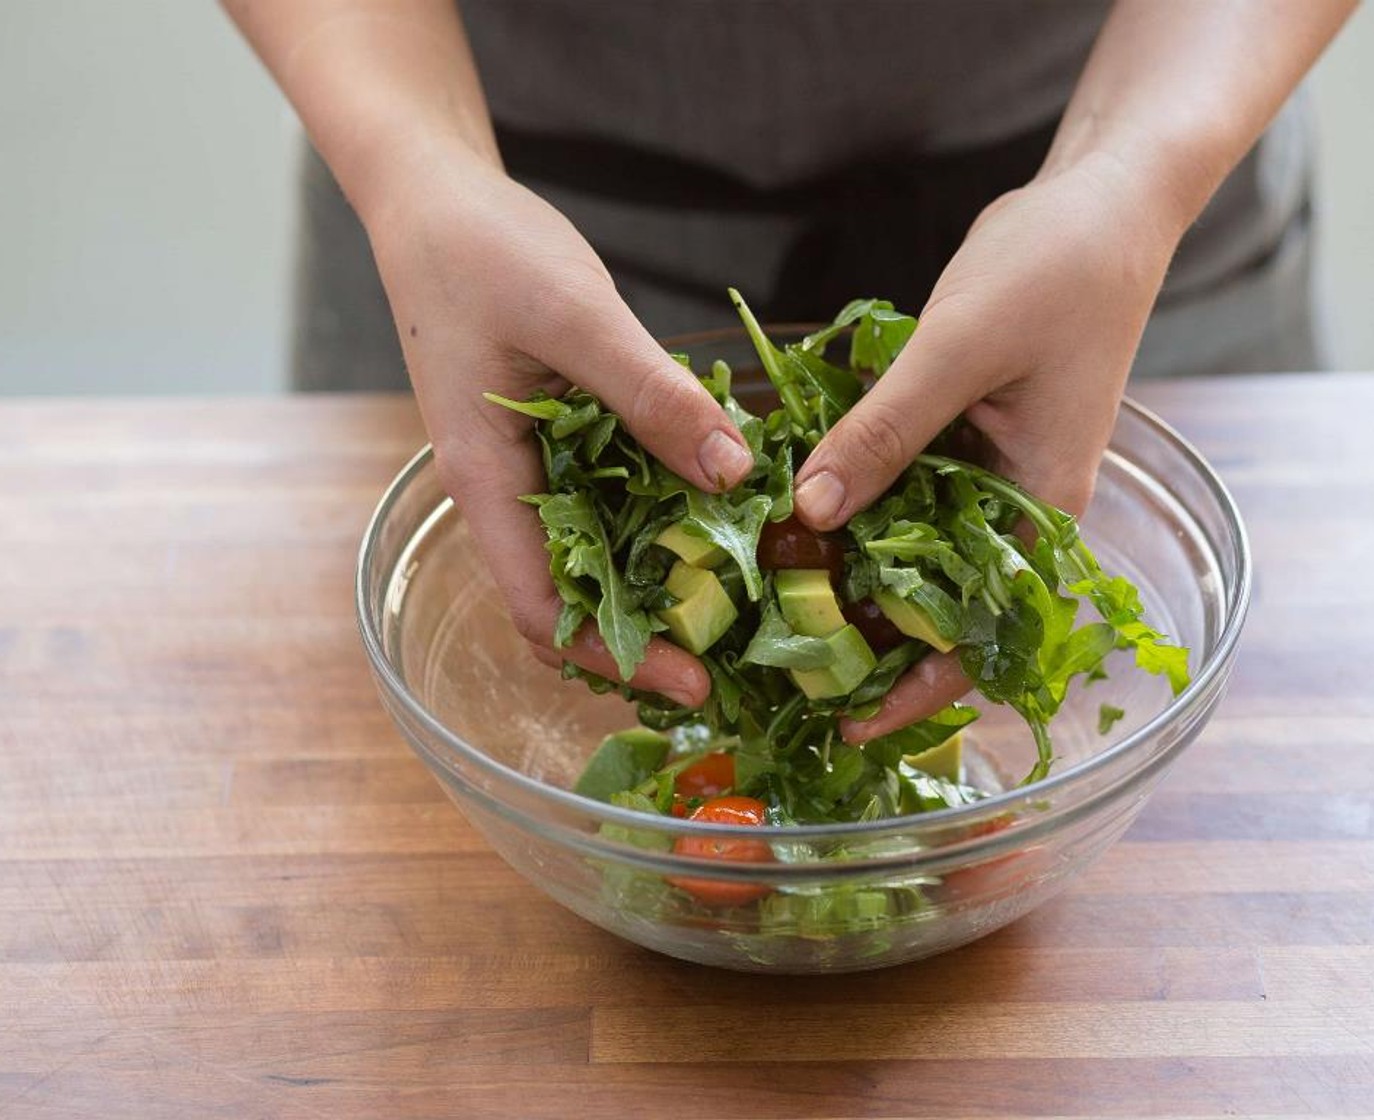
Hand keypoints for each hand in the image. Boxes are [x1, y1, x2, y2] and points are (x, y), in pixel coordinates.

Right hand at [364, 148, 753, 705]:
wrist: (434, 201)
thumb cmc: (480, 252)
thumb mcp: (575, 317)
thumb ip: (650, 395)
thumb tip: (734, 474)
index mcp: (485, 482)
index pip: (541, 608)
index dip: (615, 656)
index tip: (693, 680)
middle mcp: (506, 491)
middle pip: (573, 596)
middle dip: (648, 633)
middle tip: (737, 649)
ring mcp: (531, 467)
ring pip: (595, 551)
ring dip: (659, 577)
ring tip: (741, 595)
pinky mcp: (558, 438)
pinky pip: (610, 497)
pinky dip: (659, 515)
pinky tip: (717, 512)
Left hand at [789, 158, 1179, 740]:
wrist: (1097, 202)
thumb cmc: (1055, 273)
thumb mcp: (959, 352)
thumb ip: (885, 434)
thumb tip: (810, 515)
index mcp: (1038, 510)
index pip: (977, 634)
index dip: (913, 688)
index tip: (845, 719)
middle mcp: (1010, 506)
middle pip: (930, 598)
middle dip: (857, 628)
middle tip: (770, 650)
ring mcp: (981, 471)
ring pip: (904, 542)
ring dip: (843, 563)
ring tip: (762, 589)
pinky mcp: (954, 433)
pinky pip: (895, 484)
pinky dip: (849, 498)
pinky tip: (787, 507)